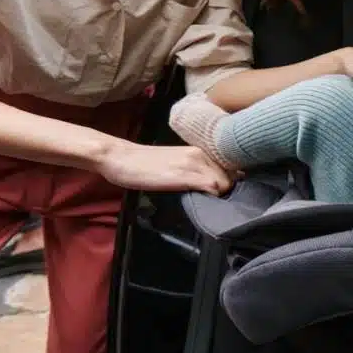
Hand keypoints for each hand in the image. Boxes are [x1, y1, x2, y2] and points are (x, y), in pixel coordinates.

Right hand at [95, 141, 235, 195]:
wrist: (120, 157)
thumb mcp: (176, 162)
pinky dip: (213, 196)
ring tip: (208, 203)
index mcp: (200, 149)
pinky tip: (203, 202)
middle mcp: (201, 153)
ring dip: (221, 195)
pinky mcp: (184, 175)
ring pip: (225, 182)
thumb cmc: (144, 163)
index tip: (225, 193)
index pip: (231, 166)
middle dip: (228, 190)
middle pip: (232, 176)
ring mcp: (193, 163)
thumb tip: (213, 184)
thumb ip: (195, 169)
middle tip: (217, 201)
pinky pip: (212, 186)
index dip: (231, 181)